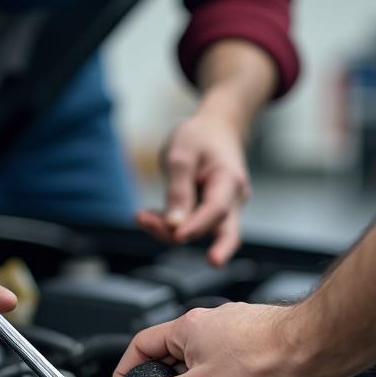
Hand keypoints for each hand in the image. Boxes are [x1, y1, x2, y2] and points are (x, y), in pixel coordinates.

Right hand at [112, 303, 347, 376]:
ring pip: (205, 376)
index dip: (128, 374)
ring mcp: (234, 335)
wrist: (321, 352)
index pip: (140, 347)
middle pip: (175, 366)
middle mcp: (208, 326)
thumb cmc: (268, 364)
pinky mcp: (256, 346)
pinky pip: (231, 376)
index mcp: (186, 329)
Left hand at [135, 105, 249, 265]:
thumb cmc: (199, 137)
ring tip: (142, 217)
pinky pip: (191, 226)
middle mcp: (233, 200)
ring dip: (170, 231)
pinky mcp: (209, 214)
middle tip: (189, 248)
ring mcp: (223, 209)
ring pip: (201, 232)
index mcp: (230, 180)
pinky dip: (169, 225)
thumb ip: (178, 189)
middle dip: (201, 242)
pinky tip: (148, 217)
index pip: (217, 209)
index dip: (197, 225)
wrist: (215, 128)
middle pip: (225, 233)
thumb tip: (174, 224)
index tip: (177, 235)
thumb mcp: (181, 154)